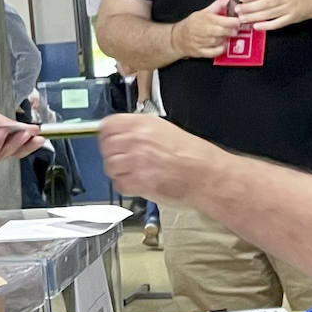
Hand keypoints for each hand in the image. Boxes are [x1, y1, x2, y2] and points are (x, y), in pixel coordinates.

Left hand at [98, 113, 214, 200]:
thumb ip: (140, 129)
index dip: (107, 136)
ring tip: (133, 173)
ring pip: (110, 166)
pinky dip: (126, 186)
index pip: (107, 126)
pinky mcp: (138, 182)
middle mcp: (136, 140)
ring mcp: (135, 161)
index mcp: (142, 124)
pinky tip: (138, 184)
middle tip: (123, 161)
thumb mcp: (164, 129)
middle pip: (106, 147)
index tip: (110, 142)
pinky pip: (119, 184)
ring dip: (119, 172)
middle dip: (113, 155)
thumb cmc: (192, 154)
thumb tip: (123, 133)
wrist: (206, 174)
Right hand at [172, 0, 241, 58]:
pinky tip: (222, 45)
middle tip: (235, 30)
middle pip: (219, 31)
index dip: (232, 21)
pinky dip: (219, 49)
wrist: (177, 38)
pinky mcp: (199, 51)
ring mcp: (199, 41)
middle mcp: (200, 30)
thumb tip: (228, 0)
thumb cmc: (192, 24)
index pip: (220, 19)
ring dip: (224, 39)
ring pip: (217, 41)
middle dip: (230, 31)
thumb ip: (217, 6)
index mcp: (203, 18)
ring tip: (227, 36)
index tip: (238, 21)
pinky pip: (212, 52)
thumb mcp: (202, 12)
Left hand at [234, 0, 311, 31]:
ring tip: (242, 18)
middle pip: (266, 3)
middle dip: (250, 7)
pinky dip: (267, 25)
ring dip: (254, 17)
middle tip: (238, 10)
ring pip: (269, 14)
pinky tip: (256, 26)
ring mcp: (289, 9)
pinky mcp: (291, 19)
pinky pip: (277, 23)